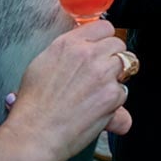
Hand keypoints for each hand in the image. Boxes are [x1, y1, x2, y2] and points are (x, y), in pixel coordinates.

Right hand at [0, 20, 131, 160]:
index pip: (103, 26)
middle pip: (118, 44)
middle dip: (113, 57)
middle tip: (102, 72)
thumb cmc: (33, 105)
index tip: (103, 47)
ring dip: (117, 77)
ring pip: (126, 66)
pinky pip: (124, 92)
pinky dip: (115, 102)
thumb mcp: (43, 64)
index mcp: (70, 44)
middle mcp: (88, 55)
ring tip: (99, 91)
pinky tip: (97, 108)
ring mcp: (103, 73)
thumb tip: (84, 48)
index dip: (104, 39)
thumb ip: (68, 51)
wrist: (34, 133)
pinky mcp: (112, 95)